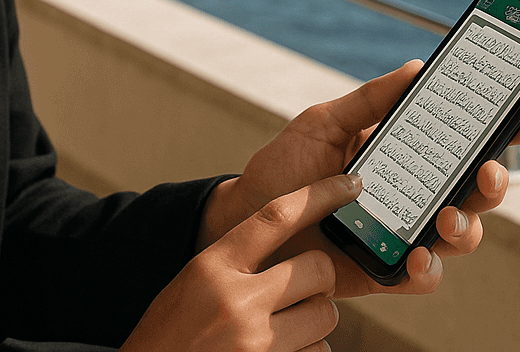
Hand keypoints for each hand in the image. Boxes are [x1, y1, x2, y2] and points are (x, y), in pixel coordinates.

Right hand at [122, 174, 358, 351]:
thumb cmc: (171, 332)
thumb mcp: (193, 283)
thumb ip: (236, 261)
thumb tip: (290, 239)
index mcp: (213, 266)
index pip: (277, 217)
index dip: (320, 195)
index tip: (348, 185)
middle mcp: (237, 302)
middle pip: (318, 269)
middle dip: (319, 278)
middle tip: (301, 286)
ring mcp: (257, 343)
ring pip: (326, 315)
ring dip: (314, 318)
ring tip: (283, 325)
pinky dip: (307, 350)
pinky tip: (278, 350)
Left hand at [197, 60, 519, 297]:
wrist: (243, 223)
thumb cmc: (283, 170)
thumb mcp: (323, 123)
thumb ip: (370, 101)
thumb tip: (417, 68)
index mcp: (407, 151)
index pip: (465, 138)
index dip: (505, 126)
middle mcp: (415, 192)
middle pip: (477, 188)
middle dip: (496, 179)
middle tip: (487, 170)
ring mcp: (404, 232)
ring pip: (462, 233)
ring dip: (467, 227)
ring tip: (447, 218)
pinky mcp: (386, 271)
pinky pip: (423, 277)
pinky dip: (427, 271)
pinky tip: (415, 259)